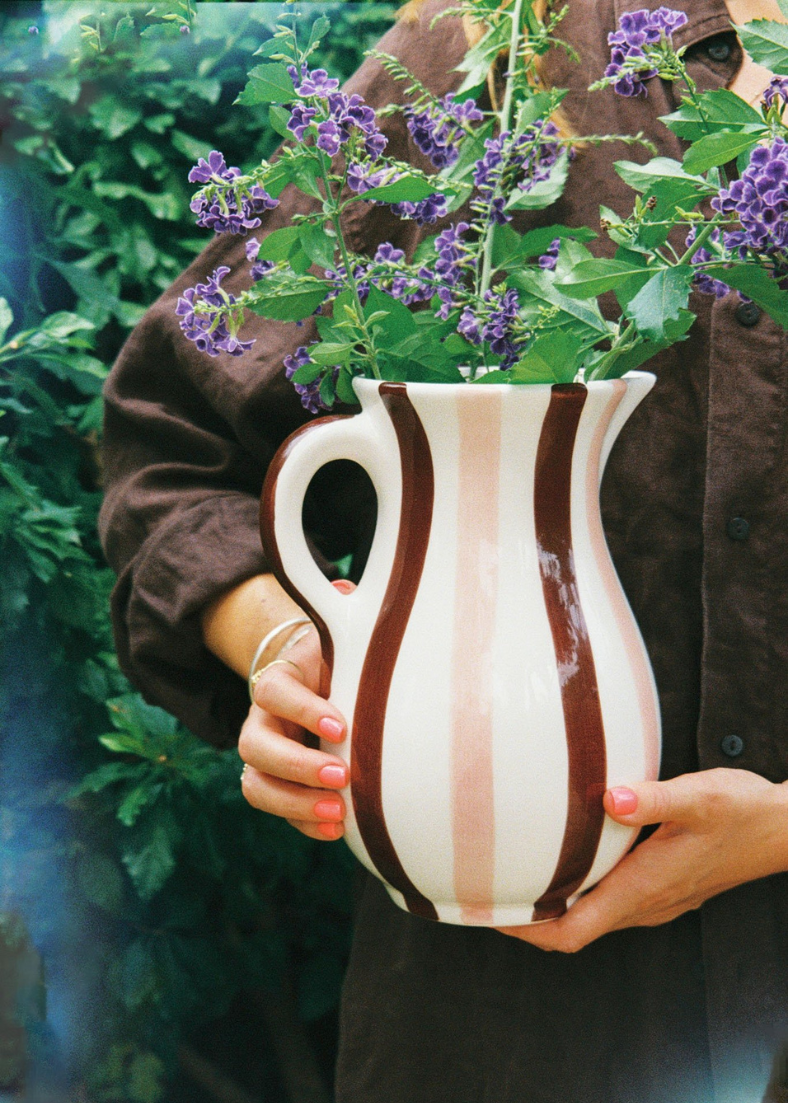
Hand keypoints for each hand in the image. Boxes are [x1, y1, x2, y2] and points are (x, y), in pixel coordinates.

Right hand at [238, 582, 353, 840]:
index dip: (302, 709)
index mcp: (279, 679)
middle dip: (296, 765)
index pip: (275, 692)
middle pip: (254, 745)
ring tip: (337, 813)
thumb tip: (343, 585)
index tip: (341, 723)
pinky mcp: (279, 783)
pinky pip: (277, 808)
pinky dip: (302, 824)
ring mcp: (266, 754)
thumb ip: (343, 612)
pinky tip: (337, 830)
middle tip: (341, 774)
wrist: (322, 684)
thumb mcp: (342, 636)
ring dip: (294, 803)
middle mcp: (262, 719)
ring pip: (256, 783)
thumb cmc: (341, 659)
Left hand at [498, 767, 787, 951]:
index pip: (573, 932)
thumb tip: (610, 798)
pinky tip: (564, 860)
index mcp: (643, 888)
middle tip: (485, 892)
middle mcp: (645, 903)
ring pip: (590, 917)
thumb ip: (654, 798)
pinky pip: (607, 901)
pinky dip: (577, 892)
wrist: (783, 829)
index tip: (490, 913)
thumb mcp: (701, 796)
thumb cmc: (743, 811)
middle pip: (572, 931)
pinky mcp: (663, 886)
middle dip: (526, 920)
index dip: (527, 930)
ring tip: (513, 877)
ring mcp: (655, 899)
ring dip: (550, 907)